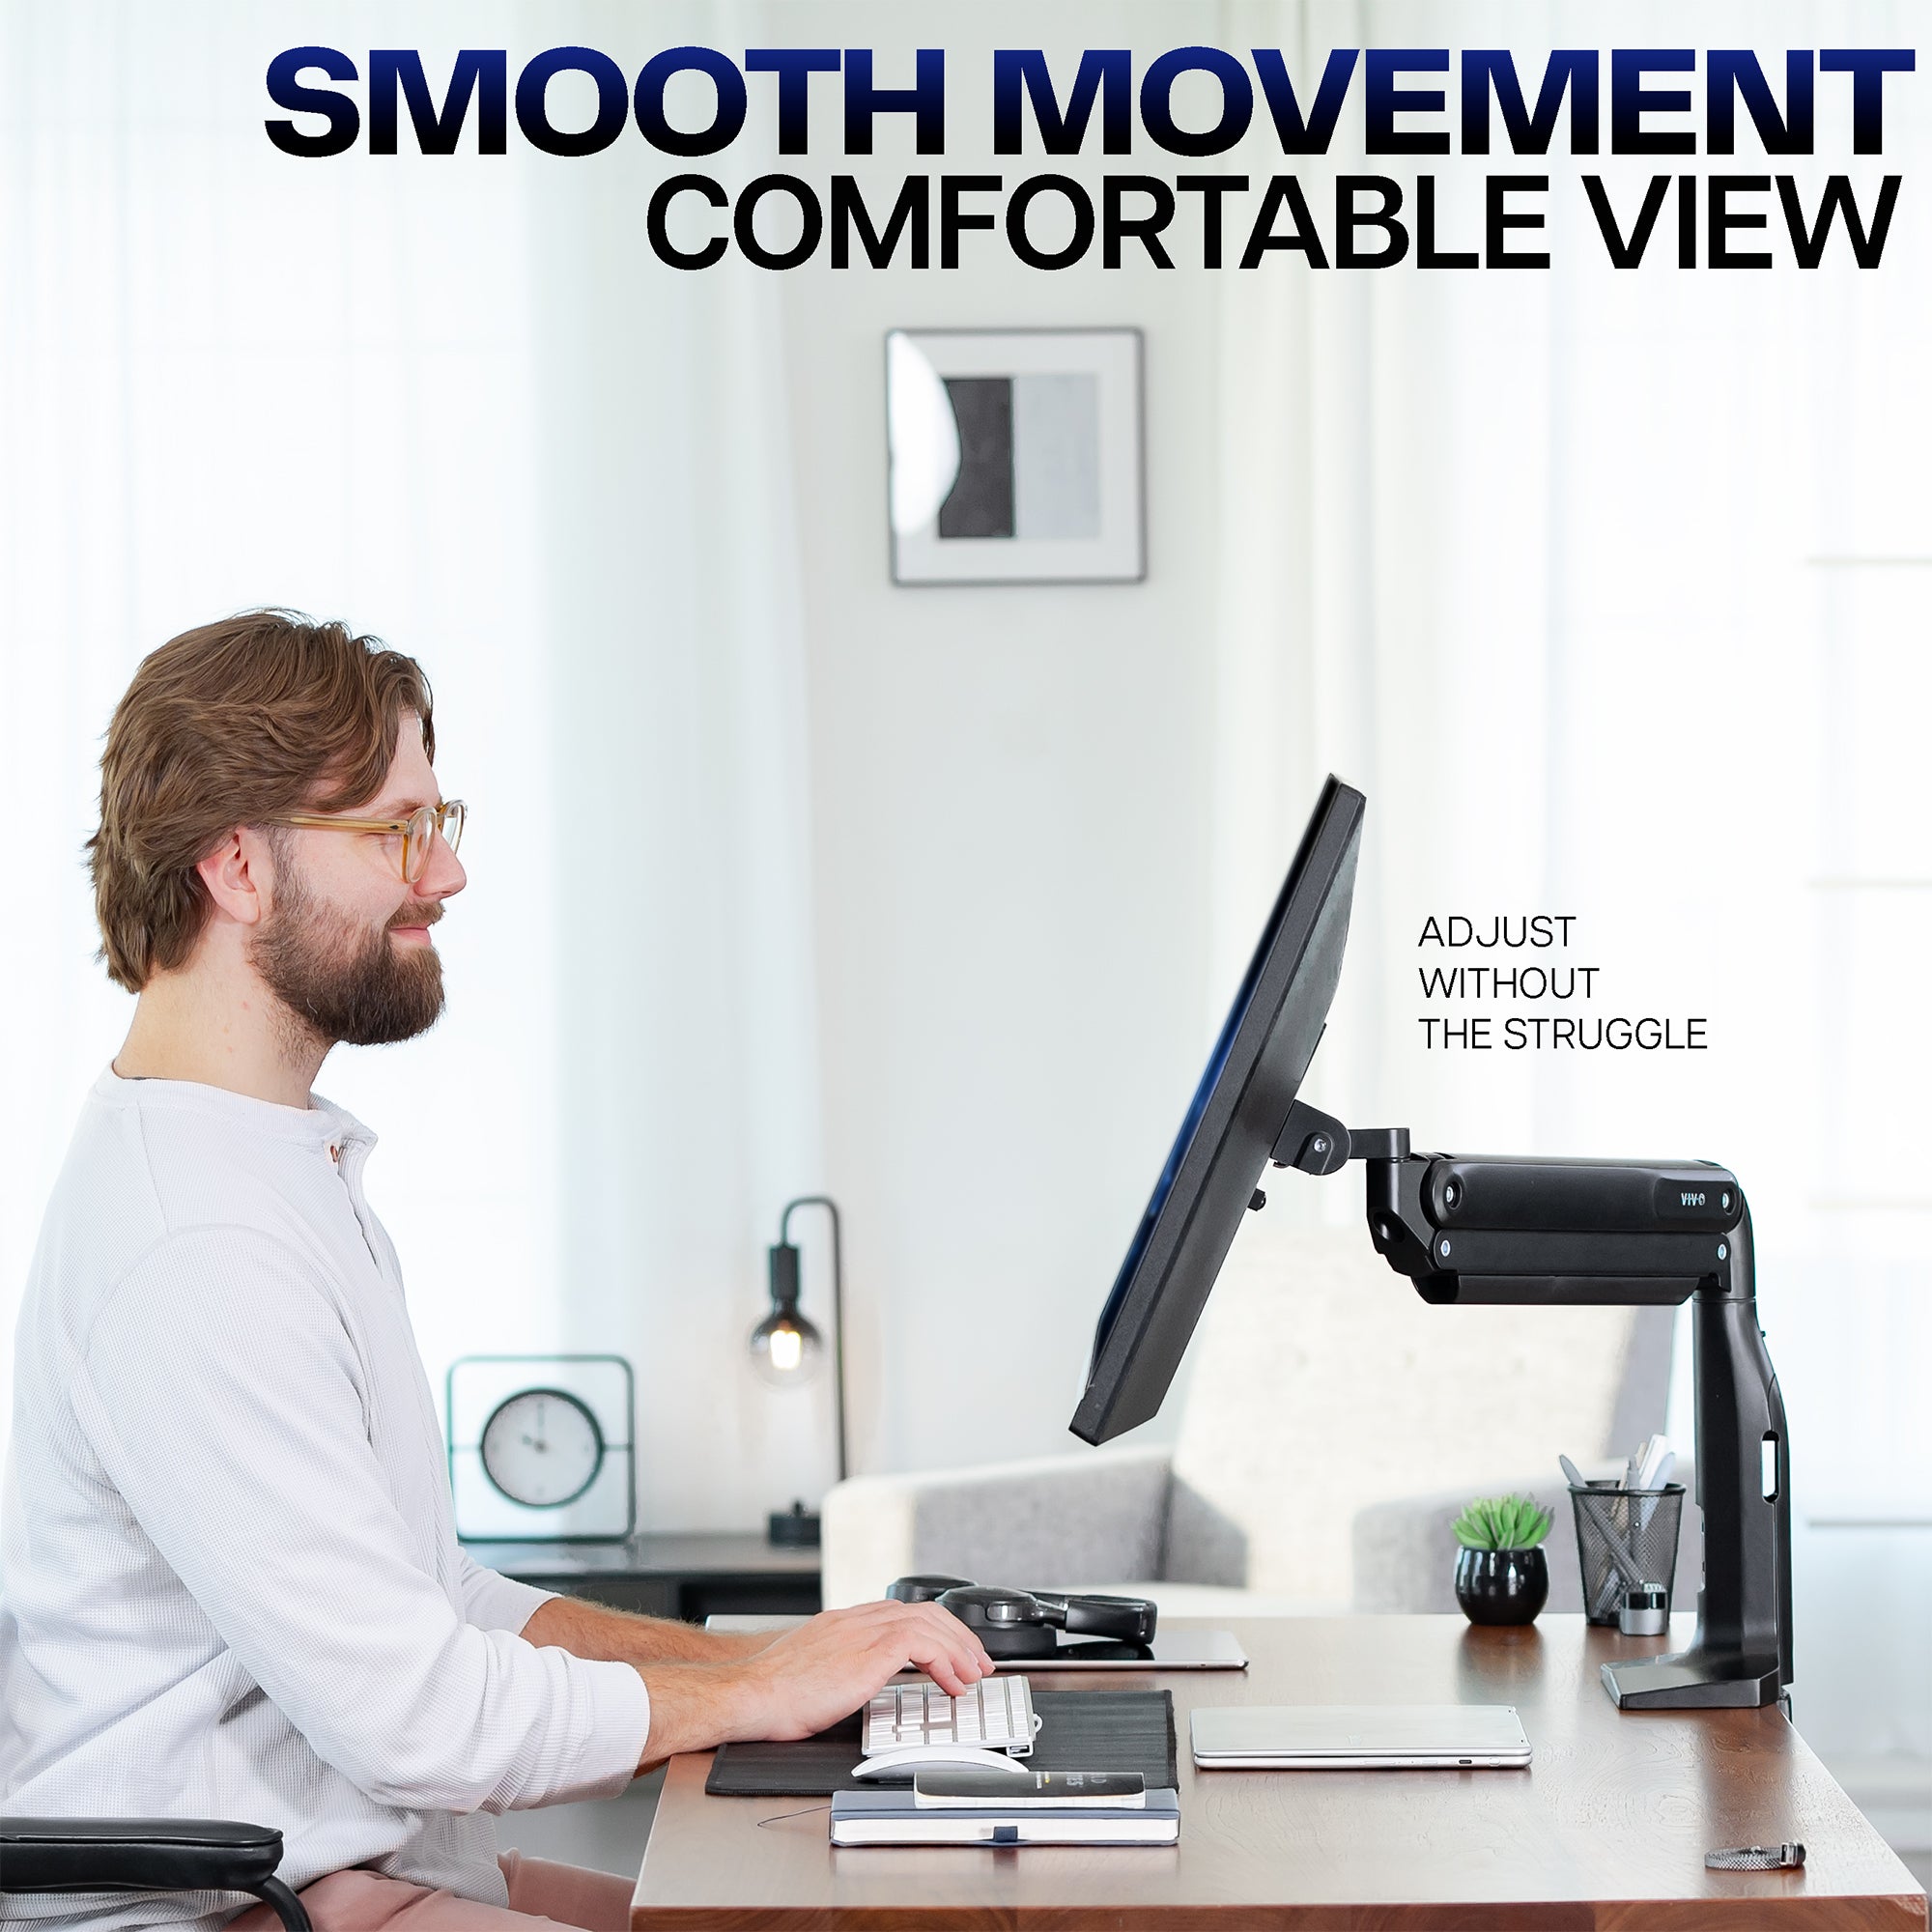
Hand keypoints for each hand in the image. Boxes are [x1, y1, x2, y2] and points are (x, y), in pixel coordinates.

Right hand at [734, 1599, 995, 1738]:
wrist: (751, 1694)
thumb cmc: (771, 1694)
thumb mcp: (813, 1671)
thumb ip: (841, 1667)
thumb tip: (860, 1685)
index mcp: (843, 1622)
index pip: (902, 1612)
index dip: (934, 1629)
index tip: (951, 1651)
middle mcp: (856, 1619)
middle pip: (923, 1611)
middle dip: (956, 1635)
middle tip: (975, 1661)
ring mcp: (863, 1631)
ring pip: (929, 1623)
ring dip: (958, 1649)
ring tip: (972, 1675)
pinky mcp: (869, 1651)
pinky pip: (922, 1643)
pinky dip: (945, 1660)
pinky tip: (952, 1682)